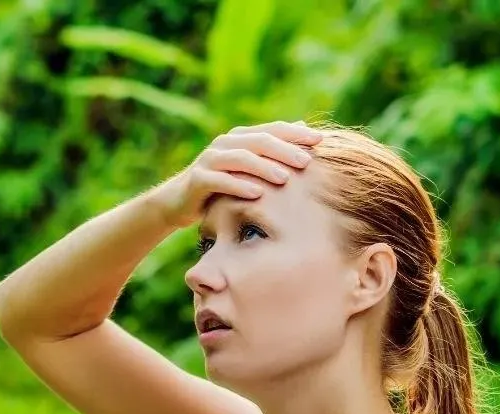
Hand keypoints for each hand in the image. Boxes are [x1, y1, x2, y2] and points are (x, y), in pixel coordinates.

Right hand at [149, 121, 323, 228]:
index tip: (320, 140)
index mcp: (241, 138)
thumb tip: (302, 125)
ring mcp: (210, 160)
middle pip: (259, 141)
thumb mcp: (247, 168)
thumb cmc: (221, 185)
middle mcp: (225, 144)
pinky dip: (238, 186)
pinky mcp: (198, 179)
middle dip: (285, 150)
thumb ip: (270, 149)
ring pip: (240, 159)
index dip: (296, 133)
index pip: (273, 130)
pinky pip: (220, 180)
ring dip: (264, 168)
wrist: (179, 202)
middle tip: (307, 161)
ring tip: (285, 179)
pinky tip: (256, 194)